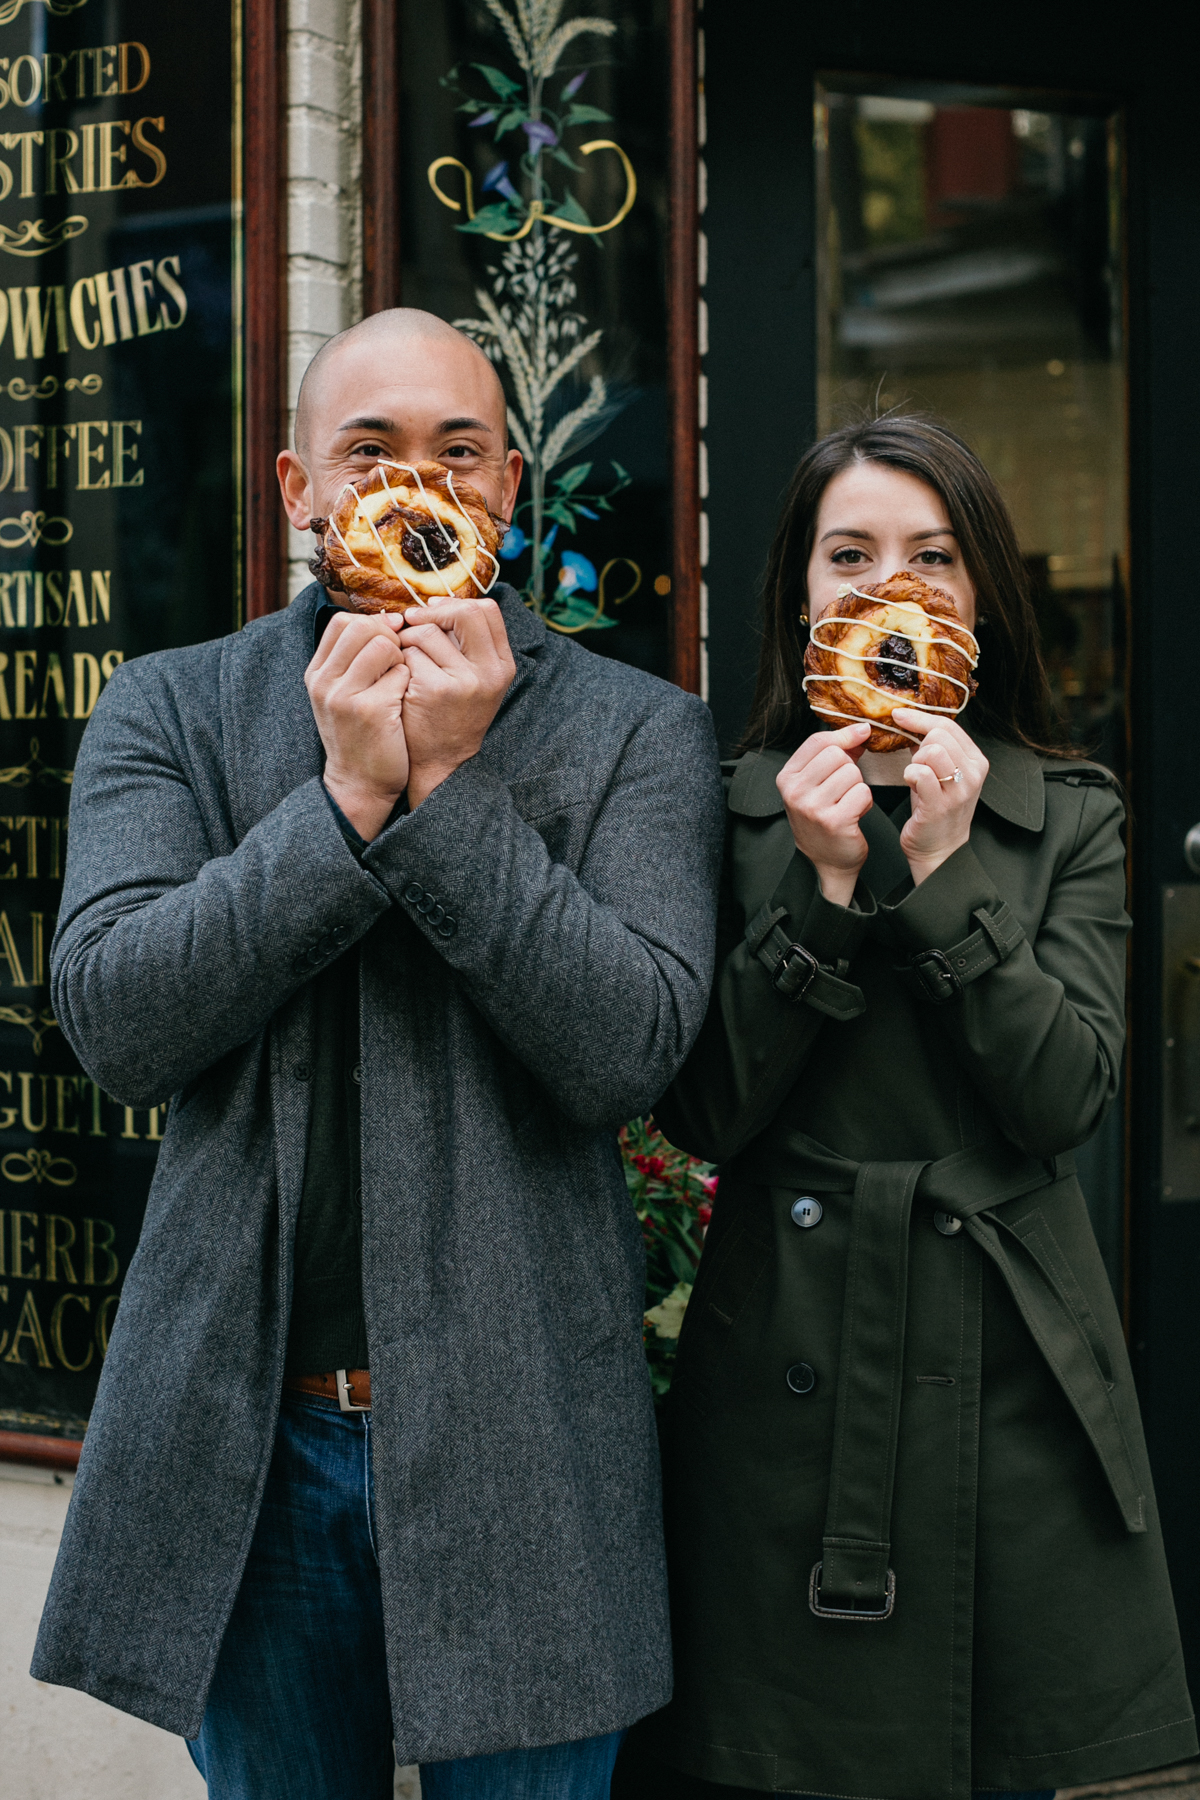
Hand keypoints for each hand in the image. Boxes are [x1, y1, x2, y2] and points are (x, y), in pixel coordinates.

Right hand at [305, 612, 410, 840]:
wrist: (359, 784)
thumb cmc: (360, 735)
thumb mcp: (343, 695)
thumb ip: (354, 660)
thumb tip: (388, 619)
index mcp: (316, 674)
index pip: (342, 622)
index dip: (372, 624)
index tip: (389, 639)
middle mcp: (324, 682)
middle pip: (362, 627)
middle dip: (389, 636)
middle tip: (398, 661)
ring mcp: (344, 696)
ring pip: (383, 645)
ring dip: (401, 658)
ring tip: (401, 681)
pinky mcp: (370, 710)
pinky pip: (401, 674)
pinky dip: (409, 682)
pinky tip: (405, 701)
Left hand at [397, 598, 515, 806]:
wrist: (441, 764)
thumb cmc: (451, 716)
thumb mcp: (475, 681)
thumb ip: (466, 645)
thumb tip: (438, 603)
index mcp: (503, 666)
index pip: (487, 610)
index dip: (454, 604)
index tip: (433, 611)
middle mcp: (490, 672)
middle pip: (464, 612)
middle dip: (432, 613)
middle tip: (411, 622)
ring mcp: (464, 681)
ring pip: (427, 631)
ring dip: (407, 640)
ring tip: (404, 661)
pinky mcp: (435, 690)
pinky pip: (408, 654)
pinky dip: (398, 662)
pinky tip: (399, 680)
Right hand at [776, 723, 872, 906]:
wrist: (827, 860)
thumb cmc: (824, 817)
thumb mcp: (818, 783)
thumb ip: (835, 753)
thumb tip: (861, 729)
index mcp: (787, 778)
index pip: (817, 742)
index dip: (844, 735)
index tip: (862, 733)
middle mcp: (795, 792)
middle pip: (836, 755)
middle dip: (849, 768)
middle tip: (844, 788)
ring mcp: (812, 807)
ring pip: (852, 773)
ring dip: (858, 786)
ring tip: (848, 802)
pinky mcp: (833, 821)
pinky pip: (862, 792)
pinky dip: (865, 801)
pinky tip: (855, 813)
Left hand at [892, 709, 987, 884]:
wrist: (939, 849)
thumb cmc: (936, 810)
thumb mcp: (941, 774)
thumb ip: (932, 748)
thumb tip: (911, 722)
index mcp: (975, 761)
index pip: (948, 725)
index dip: (919, 718)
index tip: (898, 716)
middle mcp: (973, 773)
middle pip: (939, 735)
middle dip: (918, 745)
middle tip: (914, 763)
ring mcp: (960, 789)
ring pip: (931, 751)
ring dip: (915, 762)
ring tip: (915, 778)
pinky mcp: (942, 804)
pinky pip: (921, 773)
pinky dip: (909, 774)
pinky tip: (911, 784)